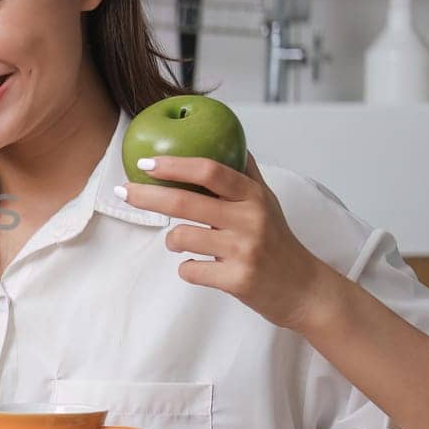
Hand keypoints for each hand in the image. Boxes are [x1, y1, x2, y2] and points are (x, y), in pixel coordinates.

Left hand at [115, 151, 336, 330]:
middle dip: (147, 196)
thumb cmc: (278, 241)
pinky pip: (190, 270)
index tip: (145, 163)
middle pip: (185, 202)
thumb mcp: (267, 201)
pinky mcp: (237, 280)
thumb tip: (228, 140)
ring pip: (182, 237)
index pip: (210, 170)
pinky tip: (200, 267)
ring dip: (172, 240)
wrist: (304, 289)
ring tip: (180, 242)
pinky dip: (187, 268)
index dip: (174, 164)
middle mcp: (250, 219)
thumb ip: (245, 173)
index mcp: (253, 196)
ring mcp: (244, 251)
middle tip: (124, 191)